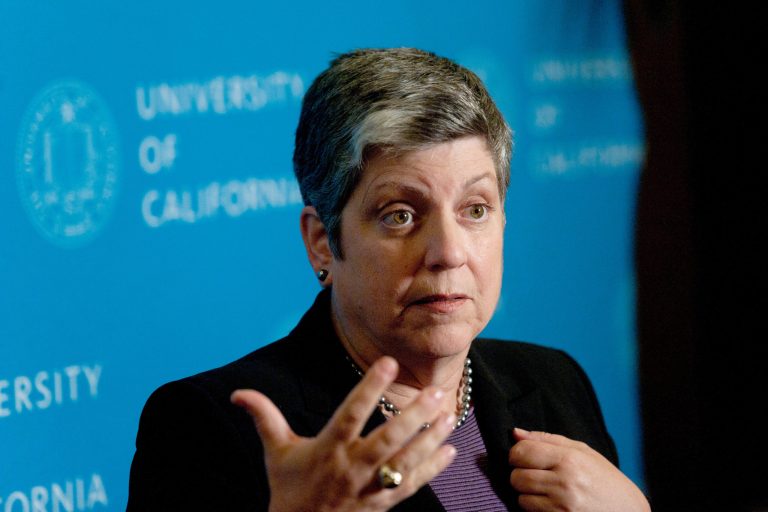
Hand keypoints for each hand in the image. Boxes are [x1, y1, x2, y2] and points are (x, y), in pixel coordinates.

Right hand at [231, 357, 456, 511]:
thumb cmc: (288, 488)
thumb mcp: (275, 451)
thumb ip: (264, 416)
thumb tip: (237, 392)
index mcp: (328, 448)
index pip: (351, 413)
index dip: (369, 388)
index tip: (388, 363)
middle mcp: (352, 468)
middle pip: (387, 439)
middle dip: (414, 415)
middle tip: (434, 391)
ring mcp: (369, 488)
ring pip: (405, 461)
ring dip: (430, 439)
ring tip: (450, 415)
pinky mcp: (382, 504)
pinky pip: (412, 486)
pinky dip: (433, 469)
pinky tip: (451, 451)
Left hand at [509, 428, 649, 511]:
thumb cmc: (605, 479)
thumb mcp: (582, 451)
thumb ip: (546, 439)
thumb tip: (515, 433)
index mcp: (569, 459)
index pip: (521, 452)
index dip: (516, 454)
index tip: (523, 458)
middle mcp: (564, 483)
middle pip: (517, 477)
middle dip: (521, 476)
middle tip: (537, 476)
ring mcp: (562, 506)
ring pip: (521, 498)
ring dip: (528, 495)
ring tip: (547, 491)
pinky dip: (536, 509)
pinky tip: (552, 504)